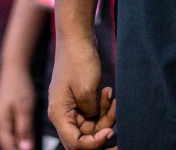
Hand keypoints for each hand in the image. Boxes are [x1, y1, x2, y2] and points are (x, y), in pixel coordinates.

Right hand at [0, 60, 39, 149]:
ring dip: (20, 144)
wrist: (14, 68)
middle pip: (8, 145)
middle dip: (21, 149)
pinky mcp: (2, 116)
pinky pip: (10, 132)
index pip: (9, 148)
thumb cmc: (19, 85)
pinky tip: (29, 137)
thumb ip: (24, 131)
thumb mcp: (25, 110)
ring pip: (9, 139)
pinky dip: (19, 136)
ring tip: (33, 145)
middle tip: (35, 148)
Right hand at [47, 32, 114, 149]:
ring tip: (111, 96)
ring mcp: (72, 107)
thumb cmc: (78, 60)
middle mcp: (63, 113)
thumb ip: (91, 113)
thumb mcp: (87, 90)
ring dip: (106, 115)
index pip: (75, 143)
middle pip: (85, 137)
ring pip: (92, 125)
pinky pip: (94, 113)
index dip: (94, 144)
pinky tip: (108, 92)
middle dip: (103, 130)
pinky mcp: (80, 99)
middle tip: (116, 119)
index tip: (110, 132)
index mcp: (59, 114)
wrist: (77, 37)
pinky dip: (103, 107)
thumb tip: (96, 121)